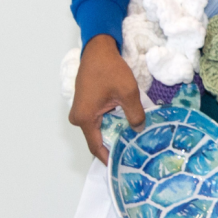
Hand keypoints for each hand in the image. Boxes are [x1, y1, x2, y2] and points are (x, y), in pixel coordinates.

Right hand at [68, 34, 144, 163]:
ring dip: (114, 131)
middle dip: (114, 144)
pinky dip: (111, 121)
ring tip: (132, 139)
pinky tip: (126, 122)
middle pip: (98, 138)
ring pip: (99, 128)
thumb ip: (134, 114)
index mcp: (85, 118)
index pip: (96, 146)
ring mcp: (80, 110)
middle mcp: (78, 117)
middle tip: (133, 152)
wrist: (98, 50)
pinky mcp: (86, 104)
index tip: (119, 167)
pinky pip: (98, 119)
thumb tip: (139, 130)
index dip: (108, 158)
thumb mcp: (127, 92)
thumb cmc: (109, 70)